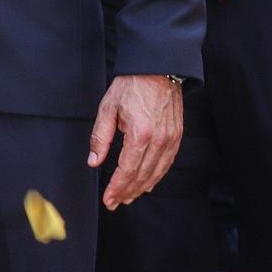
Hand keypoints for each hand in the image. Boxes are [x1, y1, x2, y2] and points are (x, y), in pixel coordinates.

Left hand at [88, 74, 183, 209]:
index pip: (127, 170)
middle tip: (115, 203)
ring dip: (142, 188)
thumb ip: (100, 138)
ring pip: (157, 172)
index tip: (109, 200)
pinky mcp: (177, 135)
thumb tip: (94, 162)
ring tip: (129, 197)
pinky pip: (168, 162)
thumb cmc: (132, 85)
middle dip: (127, 192)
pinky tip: (148, 182)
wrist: (159, 68)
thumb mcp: (108, 108)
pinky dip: (157, 175)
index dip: (117, 188)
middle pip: (142, 175)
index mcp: (140, 133)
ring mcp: (171, 137)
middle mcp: (159, 139)